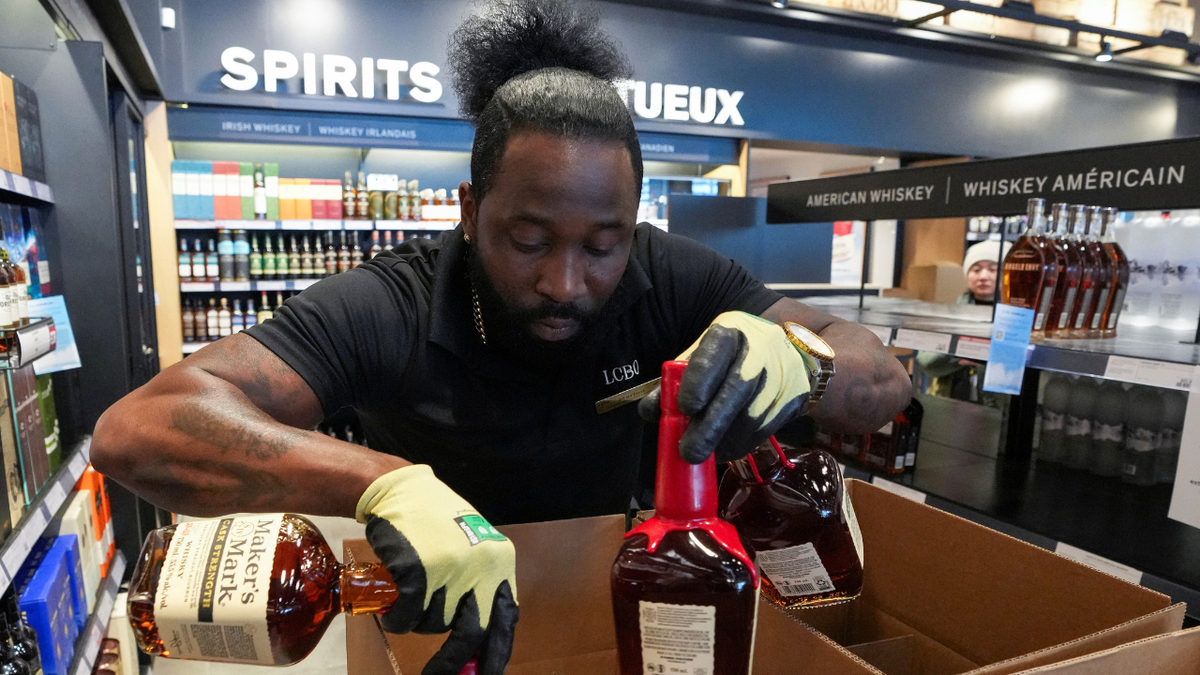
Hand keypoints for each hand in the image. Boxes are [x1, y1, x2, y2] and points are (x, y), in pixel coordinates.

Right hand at [357, 465, 517, 674]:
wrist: (402, 490)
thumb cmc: (436, 521)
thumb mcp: (473, 546)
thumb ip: (480, 584)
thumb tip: (480, 640)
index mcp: (500, 561)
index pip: (506, 618)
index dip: (496, 652)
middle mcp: (481, 567)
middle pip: (472, 633)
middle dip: (454, 663)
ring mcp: (451, 570)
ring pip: (432, 624)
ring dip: (417, 620)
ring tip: (410, 594)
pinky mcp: (418, 572)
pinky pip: (406, 616)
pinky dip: (397, 619)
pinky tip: (392, 605)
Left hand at [639, 311, 816, 463]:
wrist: (783, 348)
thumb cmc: (728, 357)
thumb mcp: (700, 357)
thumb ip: (673, 383)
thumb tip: (650, 412)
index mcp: (730, 331)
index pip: (714, 353)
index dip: (698, 381)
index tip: (684, 408)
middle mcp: (762, 347)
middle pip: (738, 387)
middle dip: (711, 425)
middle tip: (689, 453)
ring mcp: (785, 372)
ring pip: (754, 415)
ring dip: (726, 441)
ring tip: (706, 456)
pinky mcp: (797, 397)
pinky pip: (768, 428)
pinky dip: (743, 444)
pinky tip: (727, 449)